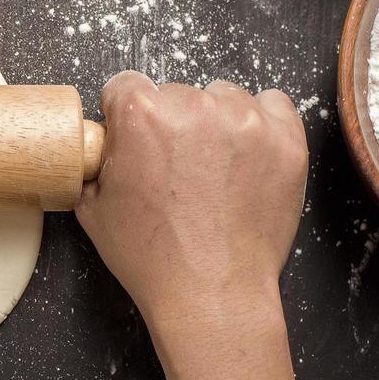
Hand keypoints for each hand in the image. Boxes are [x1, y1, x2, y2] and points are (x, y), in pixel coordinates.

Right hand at [75, 71, 307, 333]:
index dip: (125, 115)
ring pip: (223, 97)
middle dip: (172, 124)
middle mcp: (194, 107)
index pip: (126, 85)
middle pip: (175, 92)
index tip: (136, 138)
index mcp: (141, 115)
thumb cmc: (154, 257)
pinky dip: (261, 125)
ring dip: (216, 122)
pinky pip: (273, 106)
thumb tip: (100, 144)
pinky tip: (247, 158)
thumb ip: (94, 161)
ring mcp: (246, 122)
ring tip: (213, 169)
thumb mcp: (93, 208)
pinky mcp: (285, 140)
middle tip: (176, 168)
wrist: (211, 293)